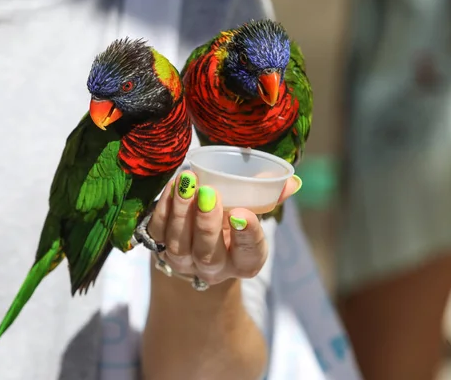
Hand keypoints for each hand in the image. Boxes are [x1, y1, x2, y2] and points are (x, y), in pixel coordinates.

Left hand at [147, 170, 301, 285]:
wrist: (199, 241)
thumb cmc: (232, 221)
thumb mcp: (253, 211)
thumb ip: (270, 197)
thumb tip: (291, 182)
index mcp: (244, 262)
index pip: (248, 254)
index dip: (246, 235)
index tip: (242, 213)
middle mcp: (213, 268)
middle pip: (209, 254)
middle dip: (207, 224)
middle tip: (209, 194)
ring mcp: (184, 261)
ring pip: (179, 244)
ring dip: (181, 212)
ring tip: (187, 182)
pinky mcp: (160, 248)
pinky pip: (158, 231)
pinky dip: (164, 207)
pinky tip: (173, 184)